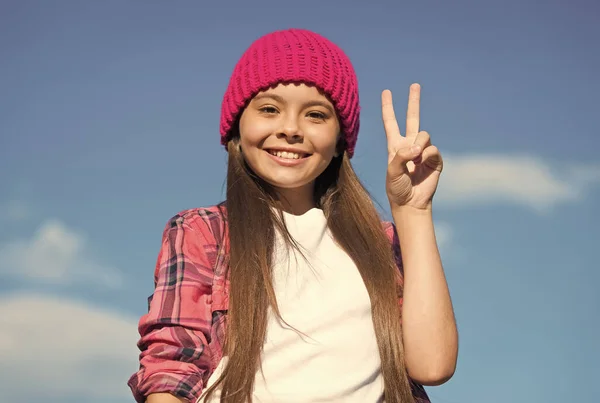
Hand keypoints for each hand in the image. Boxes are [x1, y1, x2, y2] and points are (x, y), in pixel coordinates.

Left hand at [382, 83, 442, 210]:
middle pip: (412, 118)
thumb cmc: (397, 188)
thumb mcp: (392, 172)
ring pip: (424, 135)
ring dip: (419, 145)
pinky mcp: (435, 160)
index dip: (388, 107)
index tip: (386, 92)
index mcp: (395, 146)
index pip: (390, 122)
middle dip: (413, 101)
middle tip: (414, 85)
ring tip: (414, 160)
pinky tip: (422, 166)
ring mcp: (423, 151)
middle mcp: (409, 145)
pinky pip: (433, 149)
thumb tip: (417, 147)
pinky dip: (427, 156)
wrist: (410, 203)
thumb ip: (401, 156)